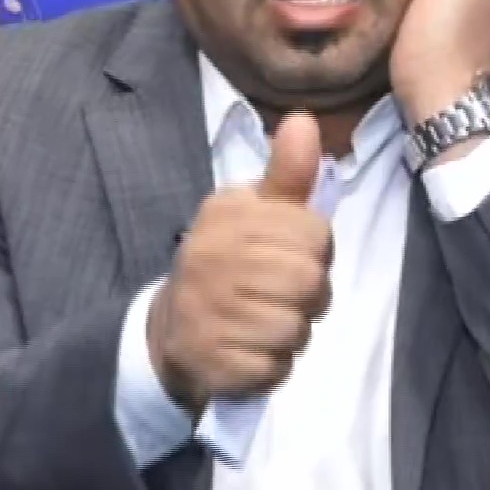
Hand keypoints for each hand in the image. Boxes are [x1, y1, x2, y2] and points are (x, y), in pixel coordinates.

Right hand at [148, 112, 331, 412]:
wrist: (175, 326)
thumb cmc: (230, 261)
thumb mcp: (257, 212)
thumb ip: (287, 173)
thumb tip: (305, 120)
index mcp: (227, 215)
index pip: (314, 234)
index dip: (314, 250)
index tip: (289, 254)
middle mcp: (211, 258)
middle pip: (310, 283)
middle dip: (309, 296)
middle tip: (283, 295)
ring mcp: (207, 313)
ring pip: (297, 329)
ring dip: (292, 332)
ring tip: (265, 322)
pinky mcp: (213, 362)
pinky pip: (276, 369)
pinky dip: (273, 366)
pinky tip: (251, 350)